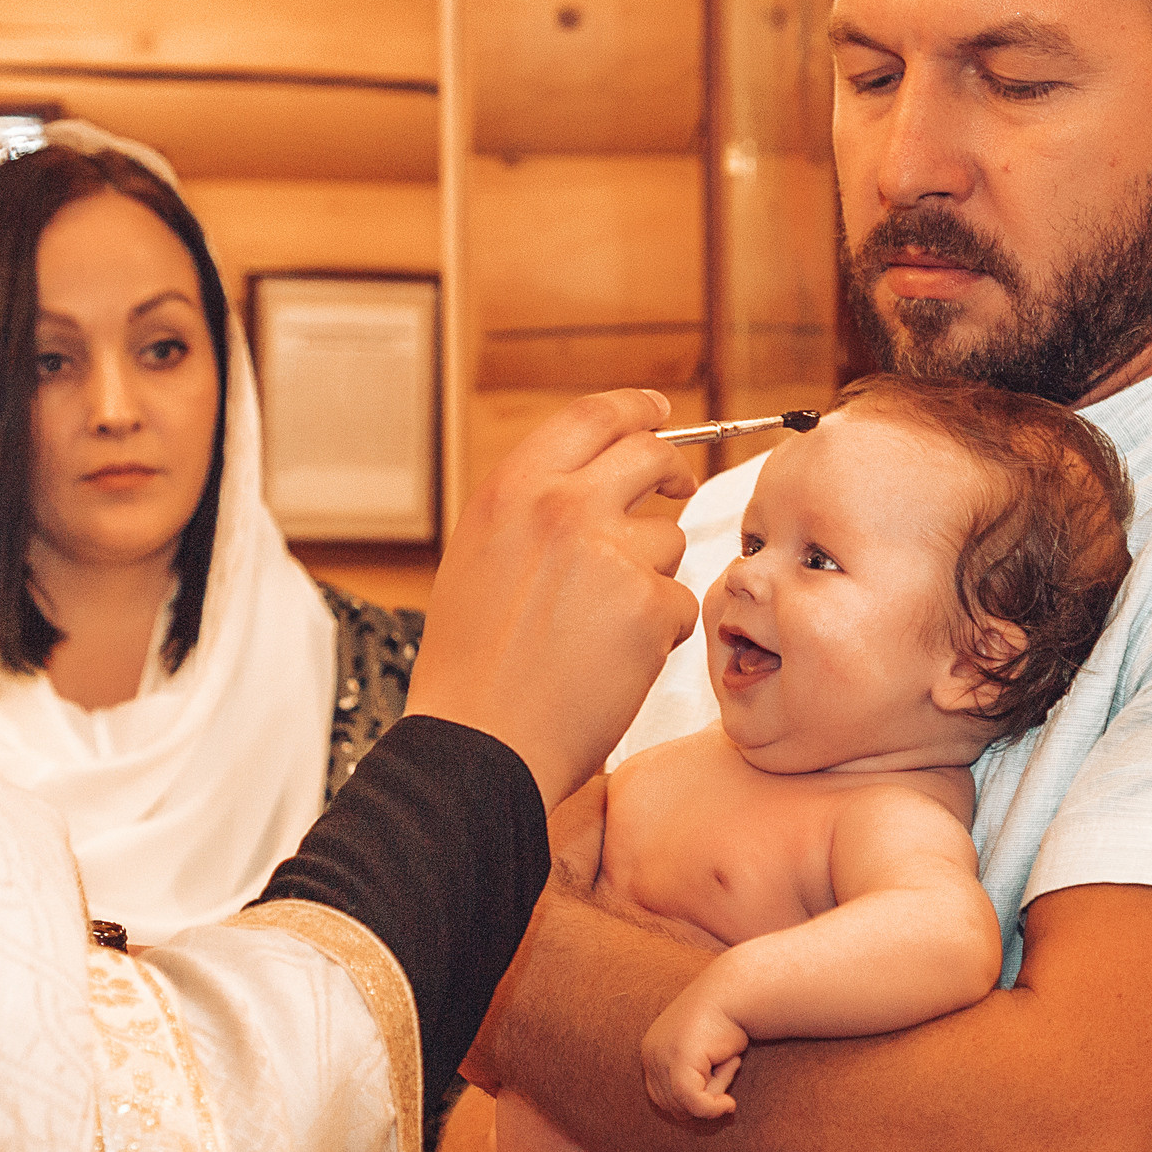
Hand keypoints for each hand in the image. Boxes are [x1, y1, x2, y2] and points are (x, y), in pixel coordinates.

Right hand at [408, 390, 697, 810]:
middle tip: (677, 488)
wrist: (480, 742)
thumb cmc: (472, 666)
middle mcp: (562, 507)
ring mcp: (610, 554)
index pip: (595, 415)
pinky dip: (658, 632)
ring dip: (651, 576)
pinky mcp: (649, 606)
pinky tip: (612, 661)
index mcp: (514, 489)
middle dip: (672, 474)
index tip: (657, 414)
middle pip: (651, 457)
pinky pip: (680, 602)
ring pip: (668, 540)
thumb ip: (533, 509)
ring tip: (599, 626)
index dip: (636, 410)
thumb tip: (592, 481)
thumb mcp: (480, 556)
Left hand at [643, 987, 749, 1118]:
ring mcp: (661, 1056)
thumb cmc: (727, 1023)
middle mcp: (650, 1053)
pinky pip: (694, 1102)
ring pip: (686, 1104)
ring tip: (728, 1065)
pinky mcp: (679, 1060)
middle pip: (671, 1105)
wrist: (736, 992)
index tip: (715, 1092)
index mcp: (651, 1050)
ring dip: (713, 1094)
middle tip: (726, 1068)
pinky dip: (713, 1108)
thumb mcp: (704, 1055)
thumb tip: (691, 1115)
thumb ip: (693, 1080)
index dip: (688, 1103)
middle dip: (703, 1097)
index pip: (660, 1098)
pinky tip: (730, 1105)